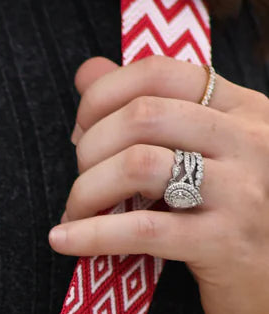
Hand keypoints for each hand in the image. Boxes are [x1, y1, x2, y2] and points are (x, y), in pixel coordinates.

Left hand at [50, 54, 268, 313]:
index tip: (83, 129)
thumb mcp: (203, 156)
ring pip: (138, 164)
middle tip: (82, 180)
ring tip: (75, 213)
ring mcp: (242, 190)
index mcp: (244, 109)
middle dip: (90, 146)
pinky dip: (90, 235)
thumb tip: (87, 72)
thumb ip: (150, 109)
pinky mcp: (224, 242)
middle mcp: (249, 140)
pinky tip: (62, 240)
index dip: (105, 94)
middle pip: (143, 115)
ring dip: (87, 190)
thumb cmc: (231, 221)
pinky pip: (141, 229)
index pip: (161, 71)